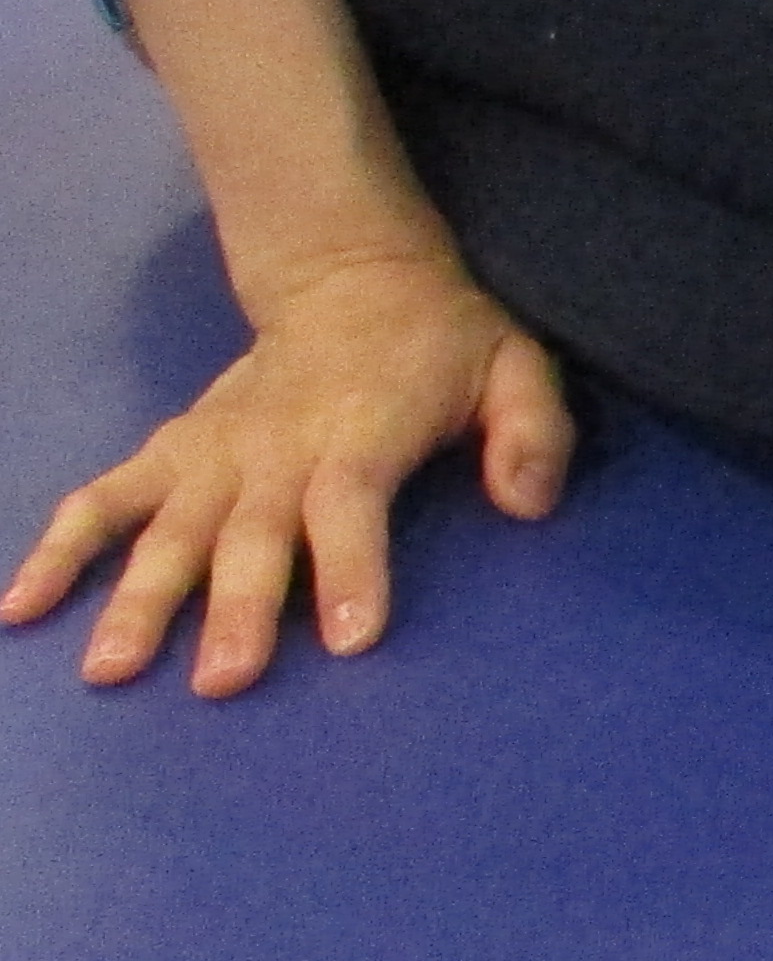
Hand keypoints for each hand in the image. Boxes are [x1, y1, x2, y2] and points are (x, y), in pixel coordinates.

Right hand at [5, 242, 573, 697]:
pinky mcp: (169, 452)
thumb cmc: (442, 342)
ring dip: (137, 598)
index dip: (353, 566)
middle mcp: (275, 448)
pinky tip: (19, 608)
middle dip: (238, 609)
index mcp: (360, 431)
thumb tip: (530, 501)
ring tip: (108, 669)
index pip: (352, 503)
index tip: (352, 637)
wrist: (352, 277)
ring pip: (167, 530)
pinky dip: (59, 549)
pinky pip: (102, 500)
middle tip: (221, 683)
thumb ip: (532, 432)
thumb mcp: (514, 366)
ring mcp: (212, 453)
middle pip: (252, 534)